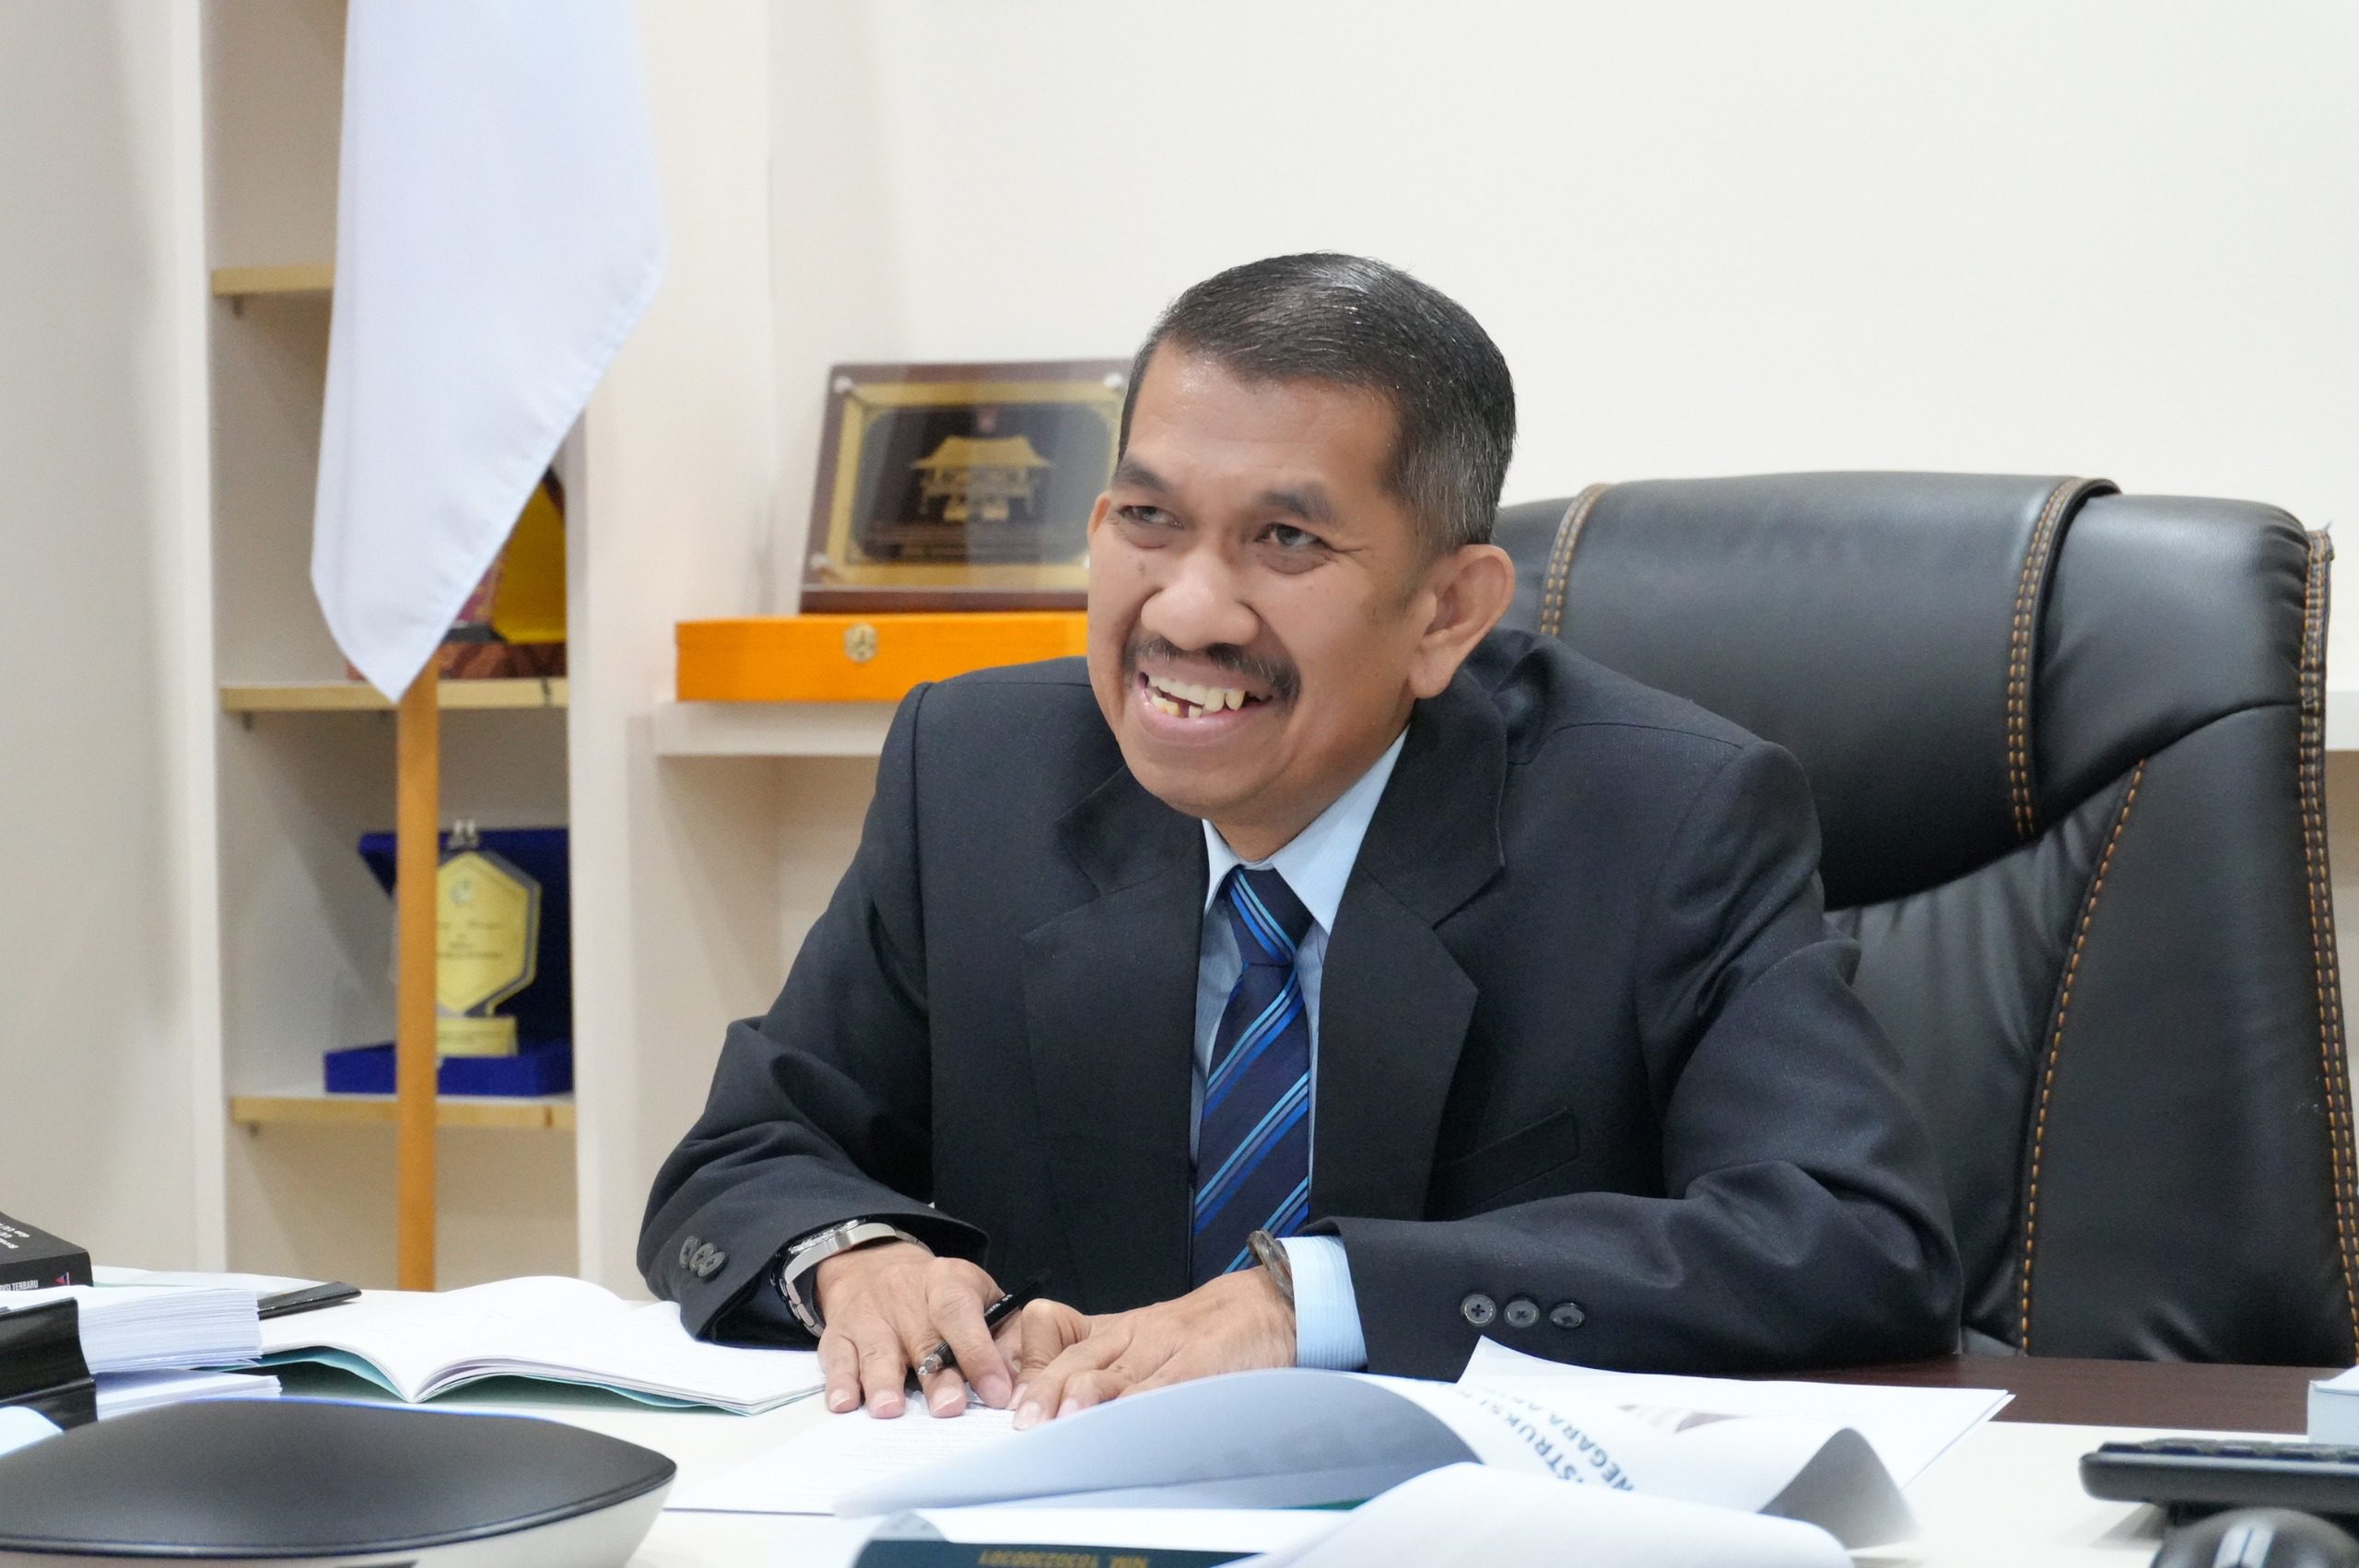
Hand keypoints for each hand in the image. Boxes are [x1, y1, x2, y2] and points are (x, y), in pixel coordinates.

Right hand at [812, 1242, 1013, 1417]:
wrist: (874, 1266)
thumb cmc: (939, 1297)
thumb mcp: (980, 1298)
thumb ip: (1004, 1337)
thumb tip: (1020, 1383)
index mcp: (947, 1281)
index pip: (962, 1314)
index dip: (979, 1353)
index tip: (996, 1393)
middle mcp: (905, 1296)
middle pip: (922, 1338)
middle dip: (936, 1377)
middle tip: (949, 1410)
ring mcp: (868, 1315)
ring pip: (877, 1349)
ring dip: (884, 1382)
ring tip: (890, 1411)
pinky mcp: (838, 1334)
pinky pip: (837, 1358)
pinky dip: (840, 1382)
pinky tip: (845, 1404)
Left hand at [1006, 1267, 1293, 1428]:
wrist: (1263, 1307)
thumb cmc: (1202, 1332)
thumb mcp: (1145, 1339)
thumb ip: (1104, 1366)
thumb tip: (1055, 1407)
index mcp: (1113, 1330)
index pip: (1053, 1329)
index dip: (1028, 1360)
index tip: (1008, 1397)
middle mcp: (1130, 1336)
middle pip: (1075, 1358)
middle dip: (1045, 1390)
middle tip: (1024, 1422)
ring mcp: (1163, 1349)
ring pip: (1114, 1370)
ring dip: (1084, 1396)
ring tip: (1063, 1421)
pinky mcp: (1197, 1365)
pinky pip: (1163, 1386)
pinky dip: (1140, 1405)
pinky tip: (1123, 1423)